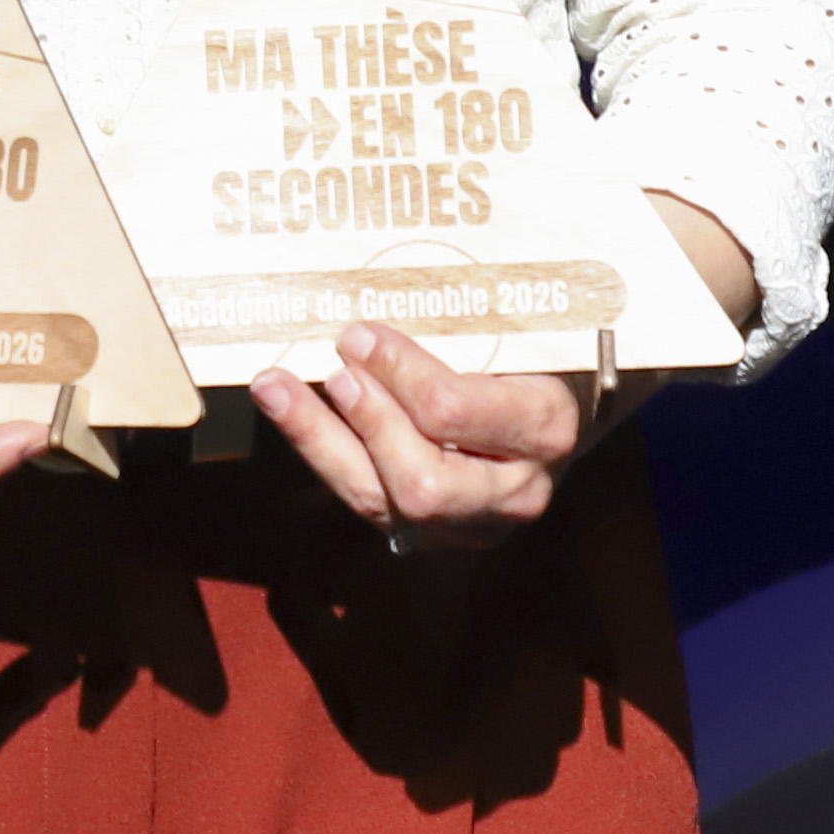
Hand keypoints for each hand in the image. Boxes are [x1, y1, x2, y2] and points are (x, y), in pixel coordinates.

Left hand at [251, 318, 589, 544]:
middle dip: (366, 422)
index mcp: (545, 426)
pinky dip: (323, 454)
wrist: (557, 416)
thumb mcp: (518, 328)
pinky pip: (368, 503)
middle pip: (423, 481)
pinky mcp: (435, 533)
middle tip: (333, 369)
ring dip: (320, 441)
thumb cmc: (535, 354)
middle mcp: (516, 489)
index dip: (398, 373)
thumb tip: (379, 300)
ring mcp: (474, 521)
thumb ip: (464, 318)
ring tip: (276, 388)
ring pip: (385, 502)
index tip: (358, 334)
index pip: (455, 412)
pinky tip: (290, 412)